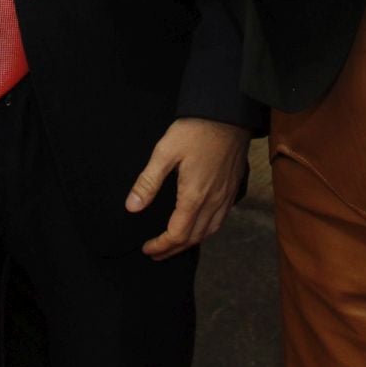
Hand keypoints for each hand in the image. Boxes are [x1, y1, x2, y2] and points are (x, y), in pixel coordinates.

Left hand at [127, 117, 250, 260]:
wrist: (228, 114)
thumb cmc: (195, 130)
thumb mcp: (165, 152)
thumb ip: (148, 182)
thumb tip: (131, 207)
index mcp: (194, 196)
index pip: (177, 235)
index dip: (161, 246)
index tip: (147, 249)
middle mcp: (213, 201)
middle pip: (194, 238)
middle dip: (173, 249)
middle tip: (156, 252)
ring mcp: (226, 196)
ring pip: (210, 231)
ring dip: (191, 242)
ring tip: (175, 244)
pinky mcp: (233, 188)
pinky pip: (221, 219)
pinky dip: (207, 230)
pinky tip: (200, 224)